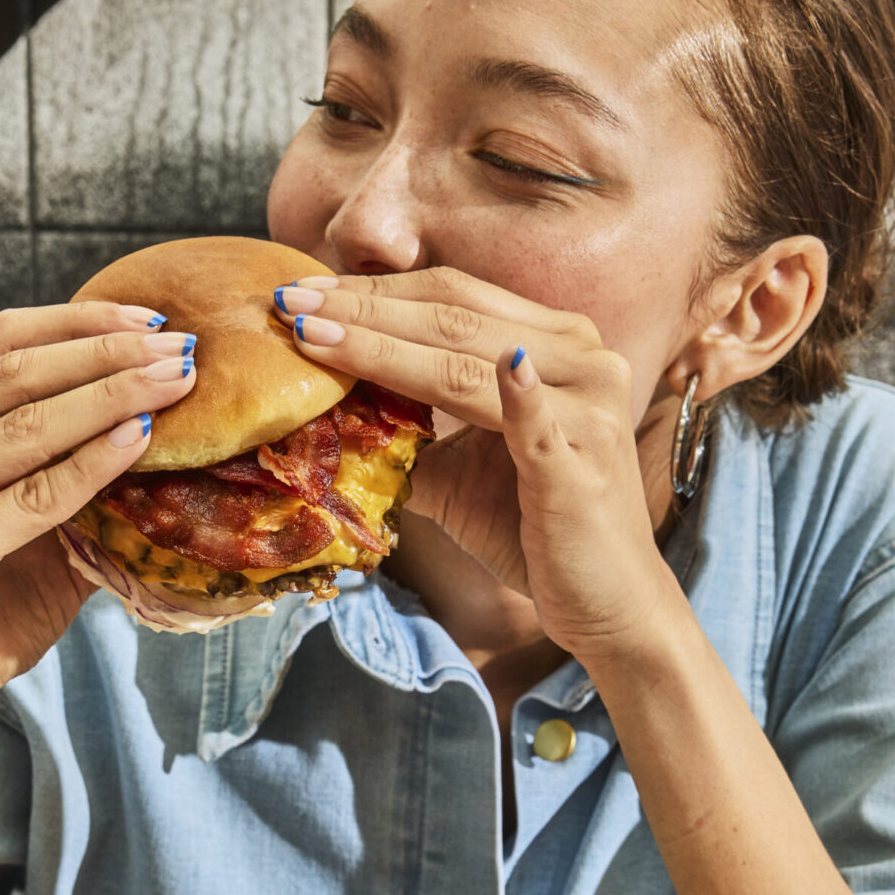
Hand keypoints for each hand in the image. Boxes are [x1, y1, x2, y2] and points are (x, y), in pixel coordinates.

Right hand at [0, 302, 195, 767]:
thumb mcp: (25, 529)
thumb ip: (68, 476)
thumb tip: (163, 423)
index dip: (77, 322)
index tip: (150, 319)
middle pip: (12, 372)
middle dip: (106, 352)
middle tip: (182, 346)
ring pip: (23, 424)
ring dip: (112, 395)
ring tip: (178, 381)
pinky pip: (32, 495)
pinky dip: (93, 463)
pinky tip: (142, 440)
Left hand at [271, 266, 678, 663]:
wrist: (605, 603)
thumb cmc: (531, 529)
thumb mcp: (459, 469)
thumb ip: (409, 429)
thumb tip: (323, 414)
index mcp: (555, 343)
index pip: (453, 300)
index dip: (376, 291)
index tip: (302, 293)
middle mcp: (582, 359)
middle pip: (455, 318)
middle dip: (364, 308)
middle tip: (289, 302)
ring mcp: (588, 410)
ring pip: (470, 366)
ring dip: (385, 347)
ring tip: (314, 339)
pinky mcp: (584, 466)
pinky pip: (537, 425)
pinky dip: (517, 396)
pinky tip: (500, 368)